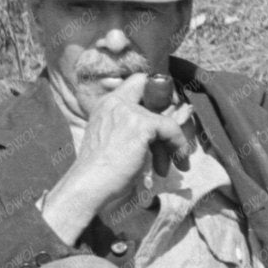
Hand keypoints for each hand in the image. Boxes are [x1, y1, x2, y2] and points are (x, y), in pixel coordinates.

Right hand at [40, 72, 194, 242]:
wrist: (89, 186)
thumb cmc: (102, 171)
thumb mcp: (117, 140)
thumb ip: (136, 127)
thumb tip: (176, 119)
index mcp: (107, 105)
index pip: (138, 81)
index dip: (157, 93)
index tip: (169, 114)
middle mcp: (115, 102)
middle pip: (158, 95)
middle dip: (172, 118)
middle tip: (176, 141)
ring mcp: (128, 111)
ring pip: (166, 119)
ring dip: (173, 143)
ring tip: (172, 165)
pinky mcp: (141, 124)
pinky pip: (171, 129)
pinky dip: (178, 146)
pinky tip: (177, 163)